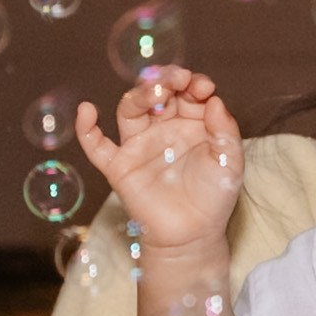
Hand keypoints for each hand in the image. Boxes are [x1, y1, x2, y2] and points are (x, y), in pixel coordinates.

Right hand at [75, 65, 243, 256]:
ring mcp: (139, 145)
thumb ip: (225, 131)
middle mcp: (163, 128)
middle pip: (158, 93)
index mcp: (191, 122)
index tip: (203, 87)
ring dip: (139, 95)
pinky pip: (96, 146)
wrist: (193, 235)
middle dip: (167, 81)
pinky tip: (86, 111)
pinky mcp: (119, 166)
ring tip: (153, 91)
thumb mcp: (230, 162)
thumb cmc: (213, 197)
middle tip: (178, 79)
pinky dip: (86, 128)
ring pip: (131, 110)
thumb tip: (216, 100)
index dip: (194, 84)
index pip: (188, 92)